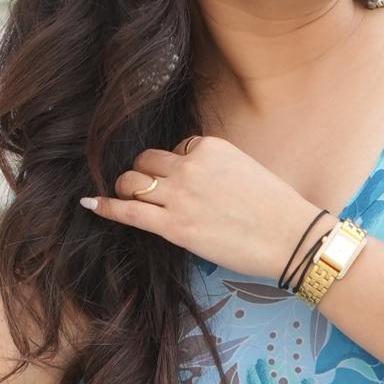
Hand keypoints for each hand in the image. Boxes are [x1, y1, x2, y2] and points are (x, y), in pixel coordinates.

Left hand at [82, 135, 320, 282]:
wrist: (291, 236)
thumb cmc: (277, 208)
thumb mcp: (245, 169)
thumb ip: (215, 167)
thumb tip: (194, 180)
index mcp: (209, 147)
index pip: (176, 148)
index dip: (177, 167)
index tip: (185, 182)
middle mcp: (190, 166)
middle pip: (147, 161)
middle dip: (144, 173)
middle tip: (149, 189)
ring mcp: (179, 196)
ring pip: (132, 181)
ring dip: (126, 187)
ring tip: (126, 196)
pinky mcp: (173, 226)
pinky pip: (128, 211)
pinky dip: (107, 206)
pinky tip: (91, 204)